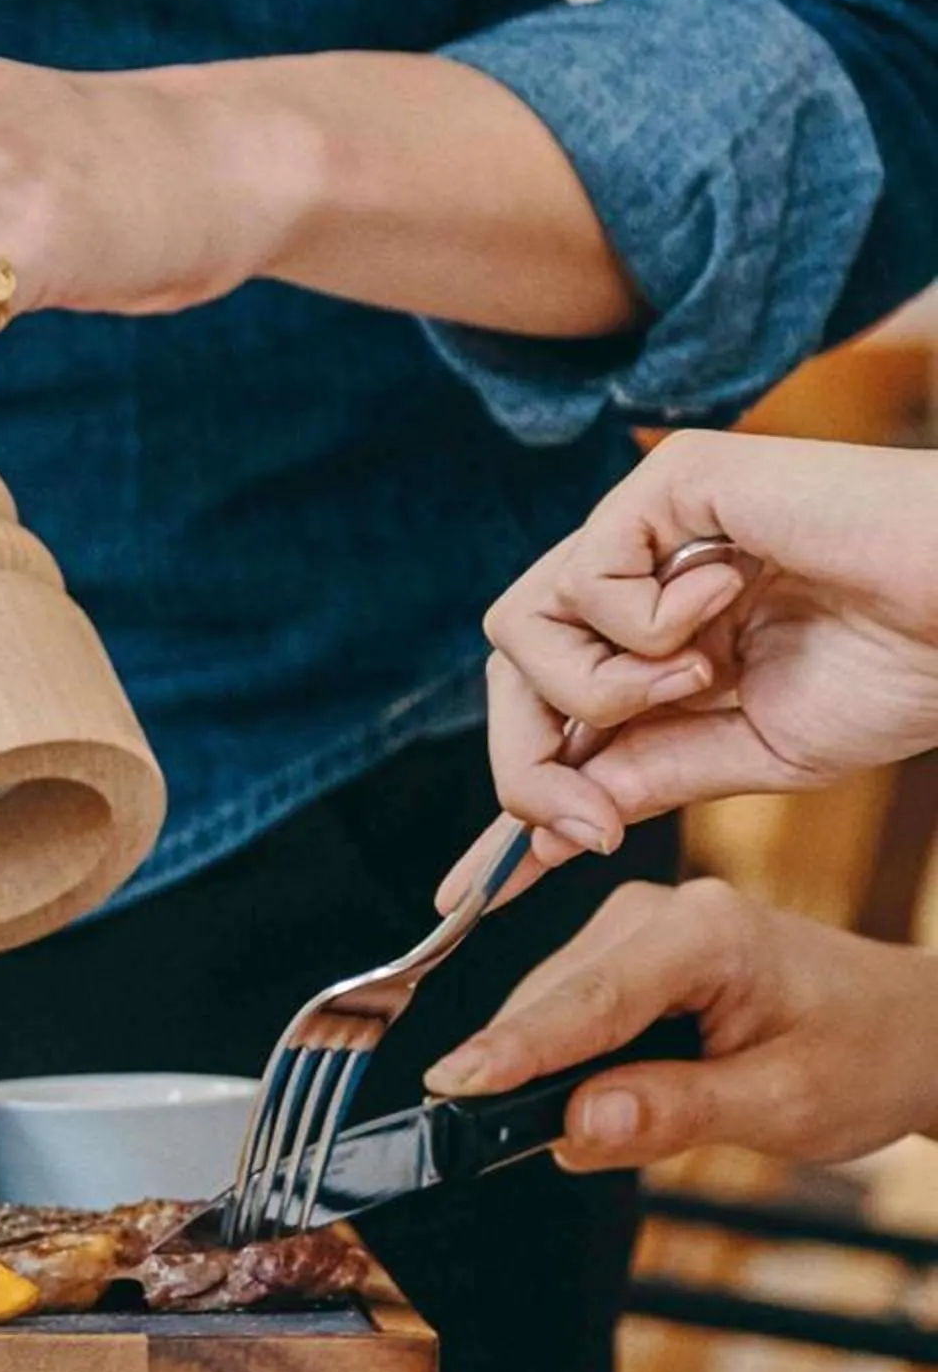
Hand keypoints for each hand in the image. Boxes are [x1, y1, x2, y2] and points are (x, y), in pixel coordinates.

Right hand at [424, 879, 937, 1169]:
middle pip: (556, 995)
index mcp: (708, 935)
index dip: (517, 1046)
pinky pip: (570, 1004)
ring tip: (574, 1127)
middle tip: (497, 1142)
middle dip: (520, 1066)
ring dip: (543, 1066)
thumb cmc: (864, 1058)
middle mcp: (662, 913)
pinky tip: (590, 1095)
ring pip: (553, 1001)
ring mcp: (641, 926)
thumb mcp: (787, 1105)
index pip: (591, 997)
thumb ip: (676, 1112)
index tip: (451, 1083)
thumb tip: (575, 1126)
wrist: (907, 1032)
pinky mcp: (631, 951)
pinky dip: (564, 1055)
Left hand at [456, 431, 937, 895]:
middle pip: (508, 672)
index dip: (514, 788)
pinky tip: (725, 598)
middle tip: (593, 823)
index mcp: (659, 634)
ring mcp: (643, 523)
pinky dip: (642, 626)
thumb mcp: (755, 749)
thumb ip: (651, 773)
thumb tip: (553, 832)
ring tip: (703, 675)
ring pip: (520, 629)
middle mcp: (637, 572)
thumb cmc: (903, 666)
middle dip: (527, 763)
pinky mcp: (663, 481)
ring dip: (601, 689)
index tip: (476, 890)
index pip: (547, 708)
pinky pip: (583, 577)